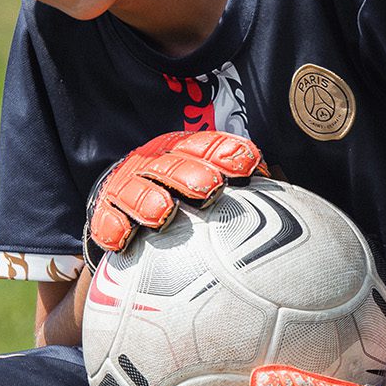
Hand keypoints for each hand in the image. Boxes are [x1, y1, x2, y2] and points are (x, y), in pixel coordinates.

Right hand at [86, 130, 262, 259]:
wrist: (122, 206)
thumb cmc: (177, 198)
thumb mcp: (204, 184)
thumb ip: (238, 188)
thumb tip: (282, 194)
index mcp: (182, 153)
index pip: (205, 147)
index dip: (225, 152)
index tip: (247, 166)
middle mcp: (154, 165)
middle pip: (173, 166)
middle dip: (190, 174)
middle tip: (211, 188)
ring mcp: (127, 187)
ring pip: (137, 190)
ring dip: (149, 200)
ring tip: (163, 213)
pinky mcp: (104, 212)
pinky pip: (105, 220)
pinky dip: (111, 228)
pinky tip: (121, 239)